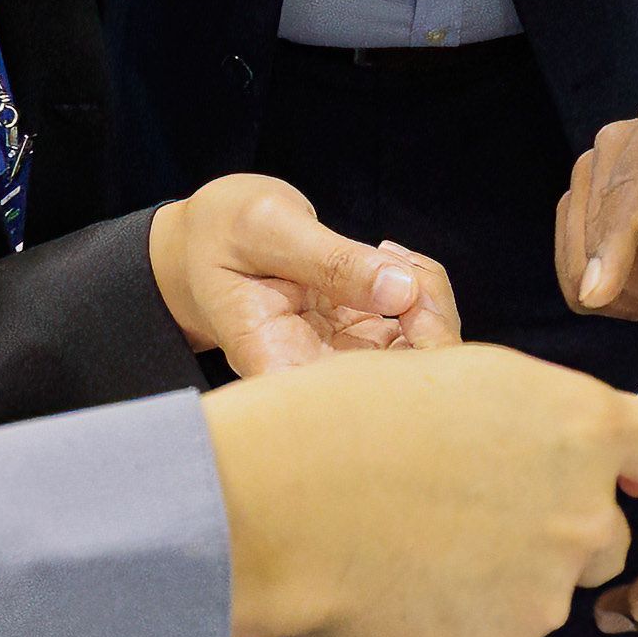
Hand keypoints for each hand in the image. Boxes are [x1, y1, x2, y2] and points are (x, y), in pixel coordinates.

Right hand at [150, 173, 461, 373]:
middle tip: (407, 267)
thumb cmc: (221, 234)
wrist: (203, 242)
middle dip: (434, 326)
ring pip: (420, 361)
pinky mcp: (360, 341)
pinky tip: (392, 256)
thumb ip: (331, 259)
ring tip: (389, 252)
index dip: (407, 370)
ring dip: (430, 301)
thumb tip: (403, 290)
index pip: (359, 408)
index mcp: (278, 367)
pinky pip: (413, 331)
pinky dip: (420, 290)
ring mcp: (343, 363)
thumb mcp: (266, 228)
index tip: (406, 301)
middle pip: (405, 393)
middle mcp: (316, 380)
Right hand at [204, 343, 637, 636]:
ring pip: (538, 594)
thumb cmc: (344, 418)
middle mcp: (581, 516)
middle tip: (466, 509)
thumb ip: (532, 419)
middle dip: (554, 528)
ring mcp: (541, 598)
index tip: (625, 470)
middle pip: (603, 536)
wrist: (271, 504)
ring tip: (403, 546)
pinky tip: (385, 589)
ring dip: (493, 580)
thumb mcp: (459, 377)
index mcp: (581, 429)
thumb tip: (547, 449)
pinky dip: (444, 626)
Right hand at [557, 97, 637, 323]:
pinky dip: (612, 289)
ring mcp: (602, 171)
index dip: (611, 245)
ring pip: (578, 245)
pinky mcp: (592, 204)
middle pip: (596, 221)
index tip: (598, 295)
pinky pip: (576, 258)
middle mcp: (625, 140)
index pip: (629, 189)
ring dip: (627, 287)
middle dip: (636, 277)